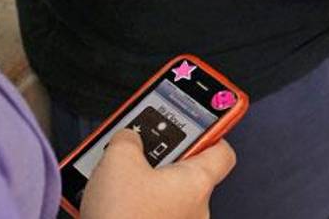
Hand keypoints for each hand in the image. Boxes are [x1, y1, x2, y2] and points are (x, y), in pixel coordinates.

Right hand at [80, 130, 235, 218]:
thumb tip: (129, 136)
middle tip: (138, 146)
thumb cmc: (122, 217)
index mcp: (197, 182)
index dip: (211, 132)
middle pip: (184, 170)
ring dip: (139, 181)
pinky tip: (106, 198)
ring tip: (111, 173)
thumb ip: (129, 138)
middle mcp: (195, 208)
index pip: (222, 151)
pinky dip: (130, 203)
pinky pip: (148, 212)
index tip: (200, 120)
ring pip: (161, 193)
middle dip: (159, 156)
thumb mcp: (119, 159)